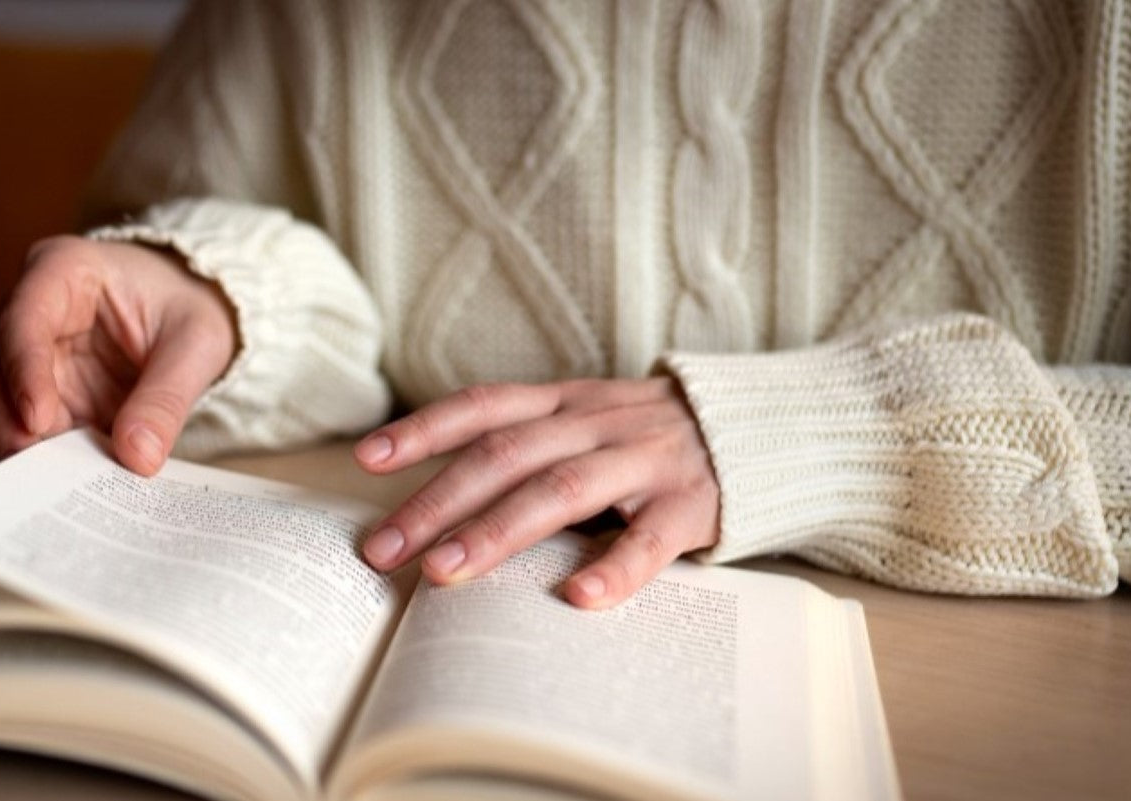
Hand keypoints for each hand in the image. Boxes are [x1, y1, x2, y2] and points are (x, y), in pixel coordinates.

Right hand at [0, 236, 236, 473]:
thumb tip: (137, 457)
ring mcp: (33, 354)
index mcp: (64, 270)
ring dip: (23, 441)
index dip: (24, 370)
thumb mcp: (197, 343)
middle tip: (35, 466)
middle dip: (7, 417)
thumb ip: (167, 397)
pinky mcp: (43, 393)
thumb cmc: (187, 304)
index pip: (24, 317)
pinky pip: (30, 427)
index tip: (37, 420)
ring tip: (56, 481)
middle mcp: (33, 308)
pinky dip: (46, 454)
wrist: (190, 309)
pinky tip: (68, 481)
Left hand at [355, 378, 719, 608]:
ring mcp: (644, 462)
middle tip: (382, 550)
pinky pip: (650, 539)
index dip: (422, 428)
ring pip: (561, 490)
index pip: (483, 408)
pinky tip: (576, 599)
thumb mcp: (587, 422)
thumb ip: (527, 448)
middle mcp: (597, 423)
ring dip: (496, 532)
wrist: (764, 428)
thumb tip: (435, 504)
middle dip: (435, 503)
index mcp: (566, 403)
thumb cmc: (651, 439)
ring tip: (445, 574)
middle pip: (504, 457)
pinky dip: (614, 569)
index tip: (366, 459)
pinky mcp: (691, 505)